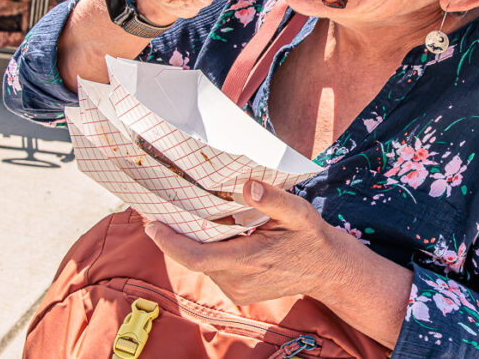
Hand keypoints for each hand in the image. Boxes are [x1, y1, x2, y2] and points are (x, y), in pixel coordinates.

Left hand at [144, 180, 350, 304]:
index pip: (197, 257)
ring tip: (184, 215)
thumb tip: (248, 185)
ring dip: (193, 242)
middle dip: (176, 235)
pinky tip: (210, 232)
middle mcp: (238, 281)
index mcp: (249, 260)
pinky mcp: (239, 292)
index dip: (170, 243)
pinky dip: (207, 250)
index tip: (152, 225)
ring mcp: (238, 290)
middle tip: (160, 209)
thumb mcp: (299, 212)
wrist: (326, 270)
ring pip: (203, 264)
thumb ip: (274, 199)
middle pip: (195, 258)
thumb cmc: (311, 237)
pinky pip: (213, 269)